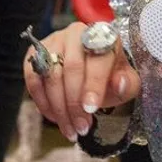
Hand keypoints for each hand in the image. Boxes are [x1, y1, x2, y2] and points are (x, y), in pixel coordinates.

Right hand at [22, 22, 140, 140]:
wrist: (90, 71)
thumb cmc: (110, 76)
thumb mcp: (126, 82)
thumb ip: (127, 84)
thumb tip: (118, 83)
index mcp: (103, 36)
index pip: (97, 59)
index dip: (93, 85)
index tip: (90, 109)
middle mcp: (77, 33)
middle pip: (72, 67)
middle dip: (75, 103)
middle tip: (81, 127)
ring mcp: (54, 41)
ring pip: (51, 75)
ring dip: (59, 108)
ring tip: (70, 128)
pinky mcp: (36, 53)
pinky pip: (34, 78)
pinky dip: (42, 101)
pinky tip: (54, 116)